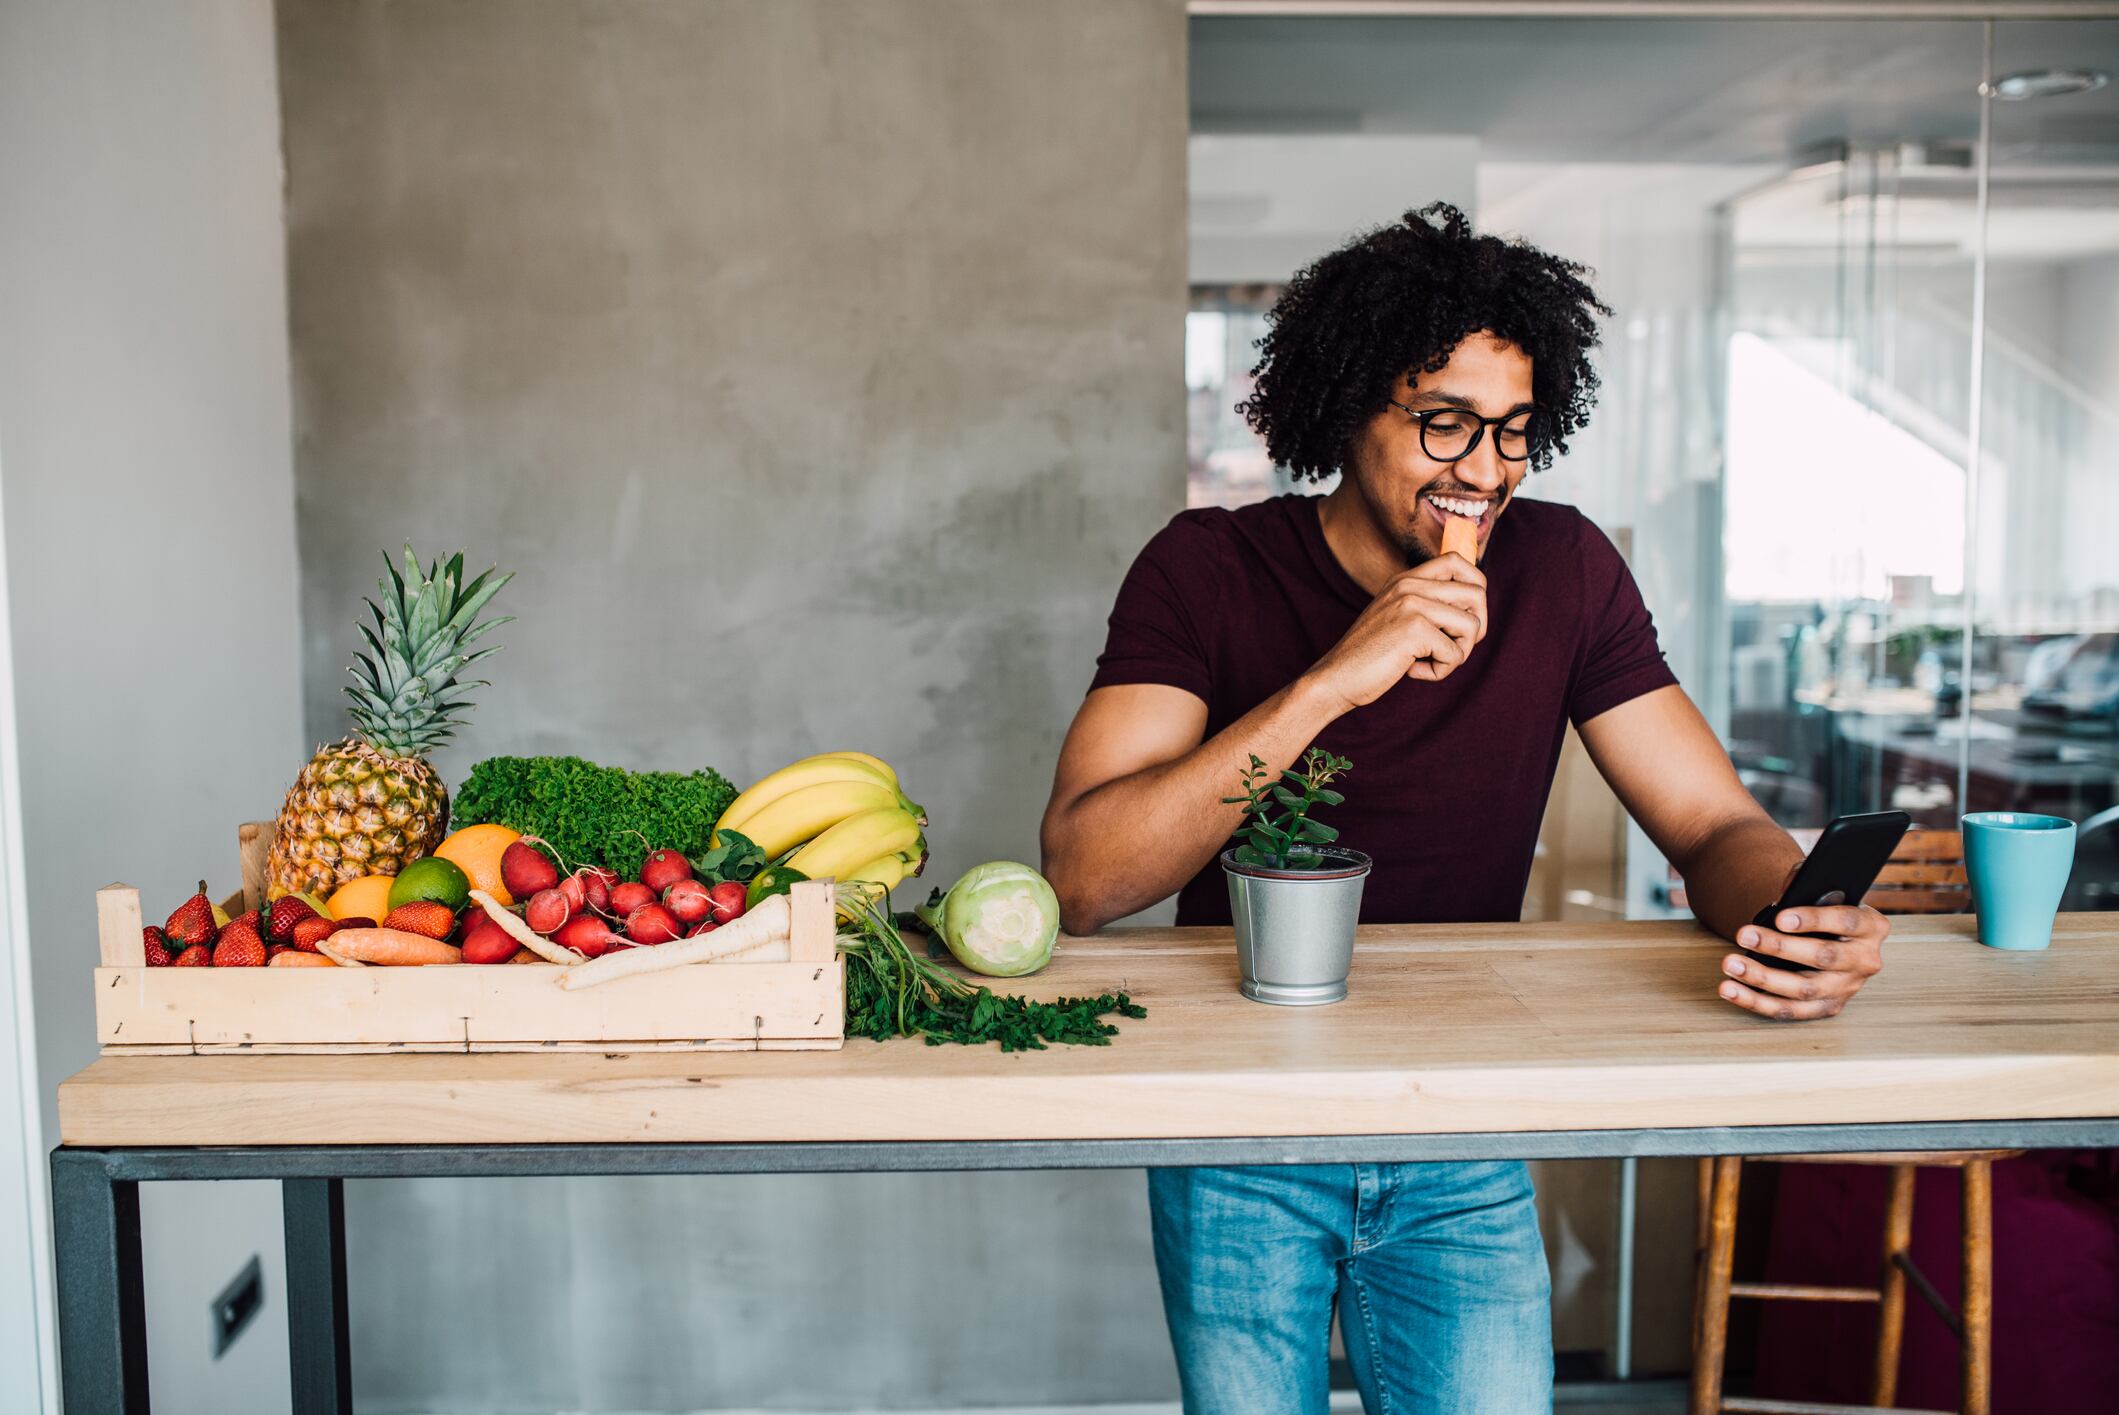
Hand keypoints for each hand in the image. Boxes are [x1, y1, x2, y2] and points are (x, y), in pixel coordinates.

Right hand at [1303, 556, 1488, 710]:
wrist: (1336, 678)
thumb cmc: (1370, 654)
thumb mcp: (1396, 616)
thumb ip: (1425, 603)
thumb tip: (1475, 602)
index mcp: (1405, 579)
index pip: (1457, 560)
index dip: (1475, 586)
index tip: (1466, 615)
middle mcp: (1409, 586)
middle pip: (1476, 593)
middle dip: (1476, 628)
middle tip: (1453, 647)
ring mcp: (1411, 605)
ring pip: (1472, 625)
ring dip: (1459, 653)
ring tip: (1431, 661)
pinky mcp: (1414, 630)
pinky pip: (1455, 654)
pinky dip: (1440, 671)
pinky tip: (1414, 671)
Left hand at [1717, 905, 1887, 1020]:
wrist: (1832, 936)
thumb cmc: (1823, 908)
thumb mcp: (1821, 890)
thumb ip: (1804, 885)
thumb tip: (1783, 897)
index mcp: (1871, 926)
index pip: (1846, 921)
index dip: (1814, 919)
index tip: (1780, 917)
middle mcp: (1865, 960)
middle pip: (1823, 957)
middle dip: (1779, 947)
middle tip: (1744, 935)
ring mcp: (1847, 988)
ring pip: (1804, 989)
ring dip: (1762, 978)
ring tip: (1731, 964)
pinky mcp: (1827, 1007)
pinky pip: (1790, 1010)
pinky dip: (1756, 1001)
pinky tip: (1731, 989)